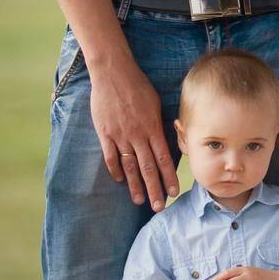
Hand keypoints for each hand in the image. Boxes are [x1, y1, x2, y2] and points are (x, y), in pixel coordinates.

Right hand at [89, 54, 178, 211]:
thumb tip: (167, 139)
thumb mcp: (156, 103)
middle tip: (159, 207)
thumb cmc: (138, 85)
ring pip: (130, 166)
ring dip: (135, 185)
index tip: (174, 192)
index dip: (169, 177)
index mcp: (152, 127)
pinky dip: (116, 170)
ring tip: (140, 201)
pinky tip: (120, 180)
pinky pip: (110, 156)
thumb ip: (159, 123)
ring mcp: (120, 135)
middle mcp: (137, 135)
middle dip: (154, 189)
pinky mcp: (104, 133)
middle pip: (148, 168)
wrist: (113, 73)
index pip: (164, 158)